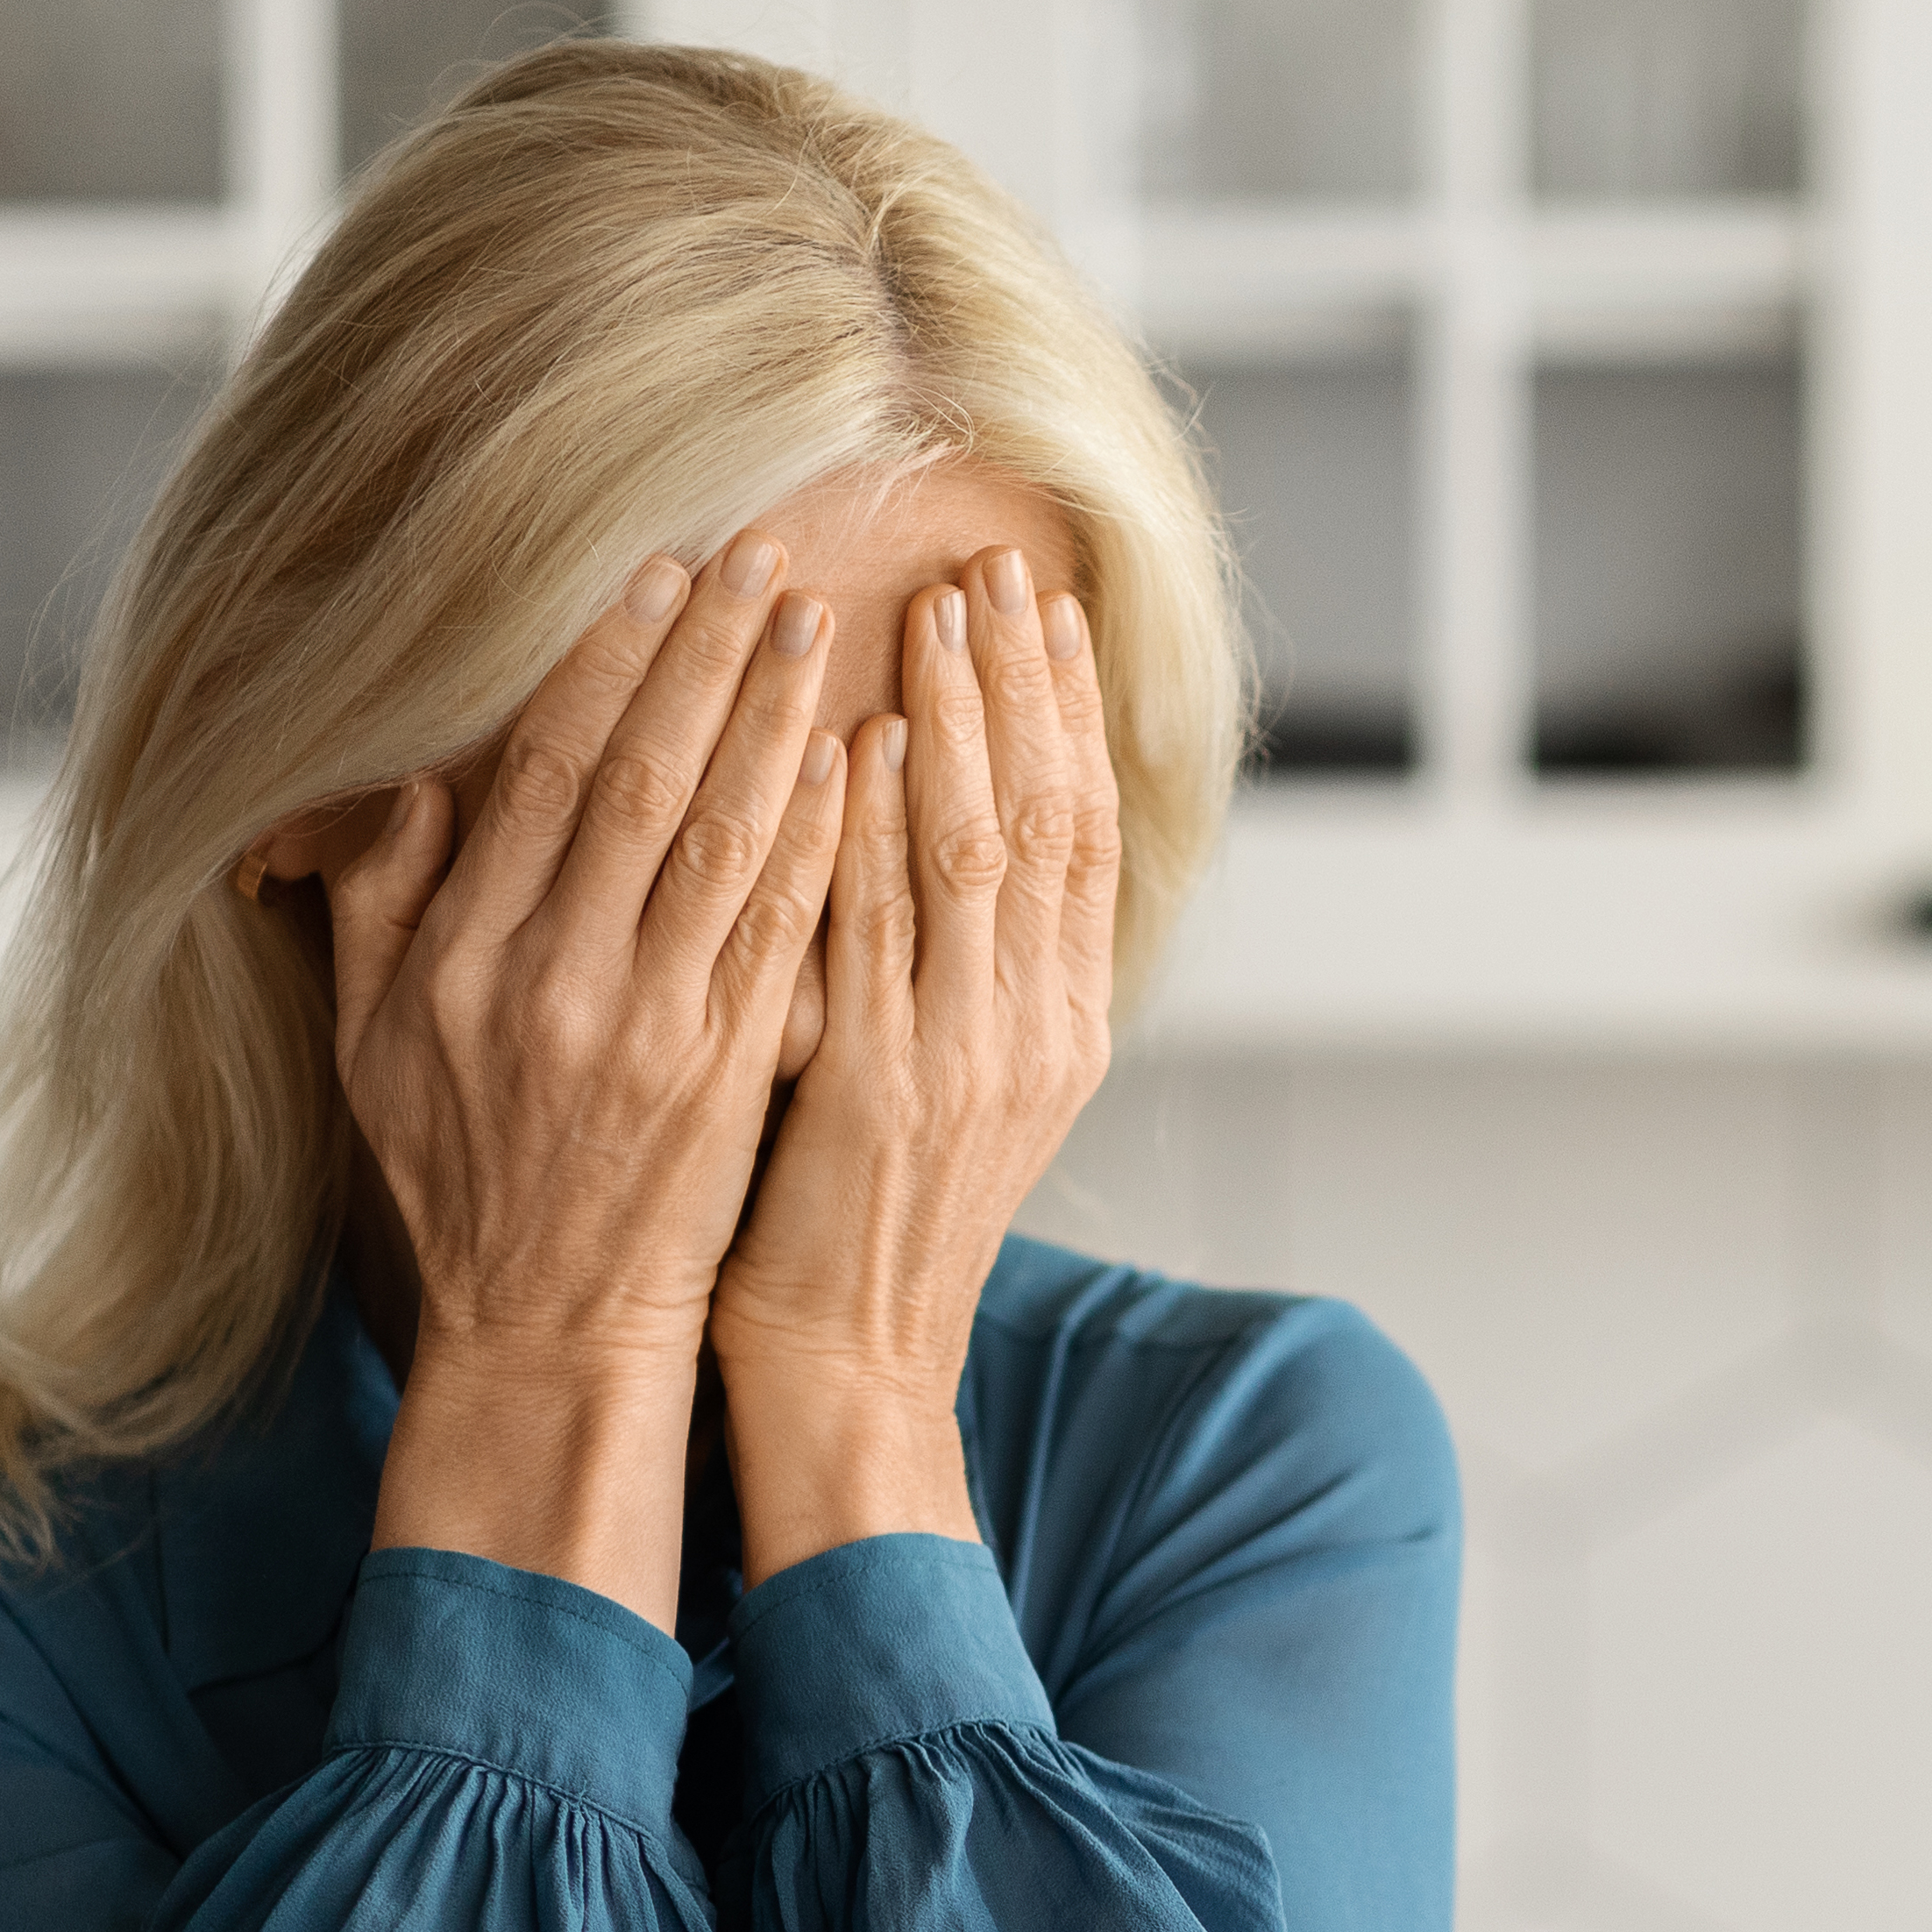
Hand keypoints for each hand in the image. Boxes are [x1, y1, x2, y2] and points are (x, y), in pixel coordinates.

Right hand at [312, 535, 850, 1611]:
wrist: (545, 1328)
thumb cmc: (461, 1179)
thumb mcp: (371, 1045)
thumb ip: (377, 905)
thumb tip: (405, 778)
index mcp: (459, 959)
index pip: (542, 771)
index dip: (605, 661)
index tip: (654, 572)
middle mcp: (551, 980)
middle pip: (639, 780)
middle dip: (703, 656)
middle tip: (760, 554)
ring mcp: (646, 1028)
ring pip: (722, 840)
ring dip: (775, 720)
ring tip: (818, 621)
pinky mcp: (727, 1075)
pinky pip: (779, 932)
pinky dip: (816, 840)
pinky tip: (852, 759)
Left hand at [710, 548, 1123, 1567]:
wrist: (848, 1366)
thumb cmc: (862, 1223)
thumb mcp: (944, 1085)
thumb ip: (946, 968)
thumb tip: (929, 839)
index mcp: (1057, 1026)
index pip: (1083, 833)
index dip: (1065, 714)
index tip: (1041, 608)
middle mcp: (1036, 1032)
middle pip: (1056, 820)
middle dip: (1027, 685)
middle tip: (997, 565)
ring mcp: (970, 1061)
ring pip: (985, 855)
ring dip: (965, 721)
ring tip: (938, 609)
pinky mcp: (885, 1091)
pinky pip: (888, 932)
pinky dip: (885, 829)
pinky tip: (872, 740)